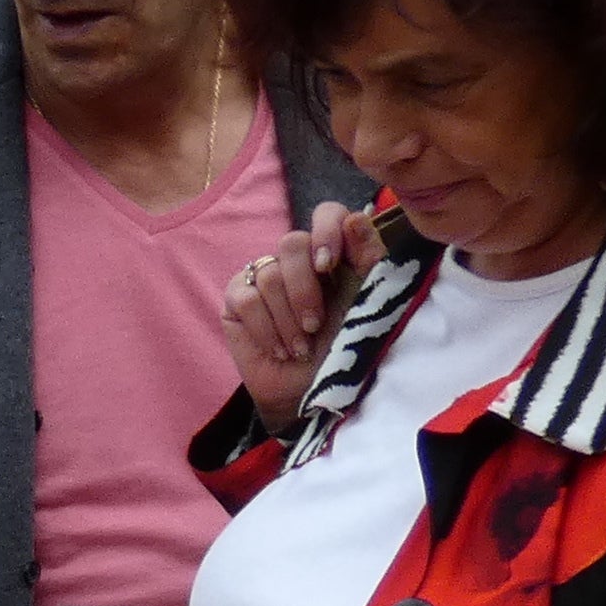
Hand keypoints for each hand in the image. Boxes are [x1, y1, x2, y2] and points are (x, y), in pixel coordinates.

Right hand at [219, 203, 379, 426]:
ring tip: (300, 348)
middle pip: (291, 242)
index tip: (328, 264)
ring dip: (287, 320)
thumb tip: (356, 218)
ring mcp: (263, 275)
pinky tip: (280, 350)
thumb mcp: (366, 305)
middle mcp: (297, 259)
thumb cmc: (343, 349)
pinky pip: (246, 300)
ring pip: (270, 276)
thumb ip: (368, 259)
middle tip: (315, 325)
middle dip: (305, 289)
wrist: (312, 391)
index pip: (327, 214)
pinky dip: (266, 330)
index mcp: (333, 252)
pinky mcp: (237, 298)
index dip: (326, 231)